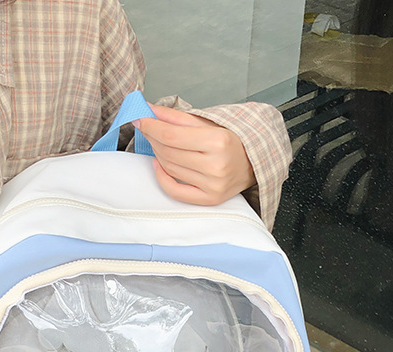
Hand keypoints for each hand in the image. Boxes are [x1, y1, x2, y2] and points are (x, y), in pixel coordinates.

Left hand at [134, 104, 254, 205]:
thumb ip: (177, 117)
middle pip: (169, 152)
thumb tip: (148, 111)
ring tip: (157, 143)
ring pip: (170, 168)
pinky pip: (176, 191)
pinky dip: (162, 178)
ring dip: (157, 154)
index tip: (139, 118)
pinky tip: (158, 165)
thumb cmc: (230, 140)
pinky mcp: (209, 199)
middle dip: (153, 137)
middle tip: (147, 127)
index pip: (172, 136)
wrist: (253, 163)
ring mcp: (213, 186)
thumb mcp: (207, 122)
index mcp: (218, 141)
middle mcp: (216, 166)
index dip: (151, 127)